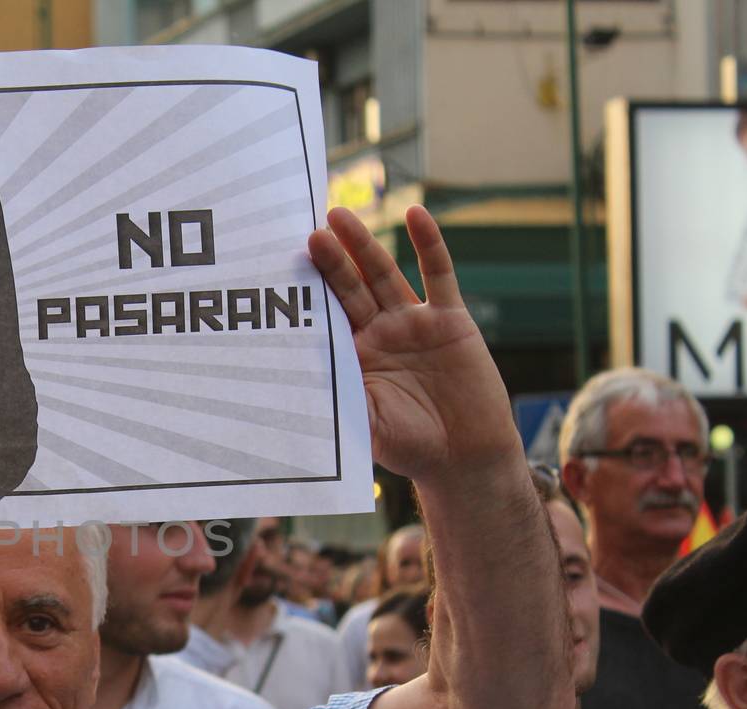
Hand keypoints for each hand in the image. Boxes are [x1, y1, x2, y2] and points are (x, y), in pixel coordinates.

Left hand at [308, 206, 519, 482]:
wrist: (464, 456)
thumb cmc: (410, 446)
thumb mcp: (367, 425)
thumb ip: (341, 399)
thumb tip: (298, 387)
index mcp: (353, 357)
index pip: (325, 316)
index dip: (307, 292)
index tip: (281, 267)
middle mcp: (379, 333)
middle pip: (348, 288)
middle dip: (330, 260)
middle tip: (309, 231)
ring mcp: (413, 323)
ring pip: (384, 274)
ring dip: (364, 244)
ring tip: (340, 216)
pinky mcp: (450, 319)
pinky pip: (439, 275)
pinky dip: (428, 244)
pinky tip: (415, 214)